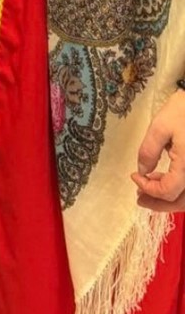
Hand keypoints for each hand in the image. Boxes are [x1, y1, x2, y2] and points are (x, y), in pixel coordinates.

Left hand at [132, 88, 184, 212]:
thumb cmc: (184, 111)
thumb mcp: (160, 127)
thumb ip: (149, 151)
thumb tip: (142, 172)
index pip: (168, 191)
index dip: (148, 188)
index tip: (134, 176)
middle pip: (181, 202)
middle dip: (158, 202)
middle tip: (139, 197)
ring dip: (170, 199)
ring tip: (149, 190)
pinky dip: (179, 190)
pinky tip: (165, 179)